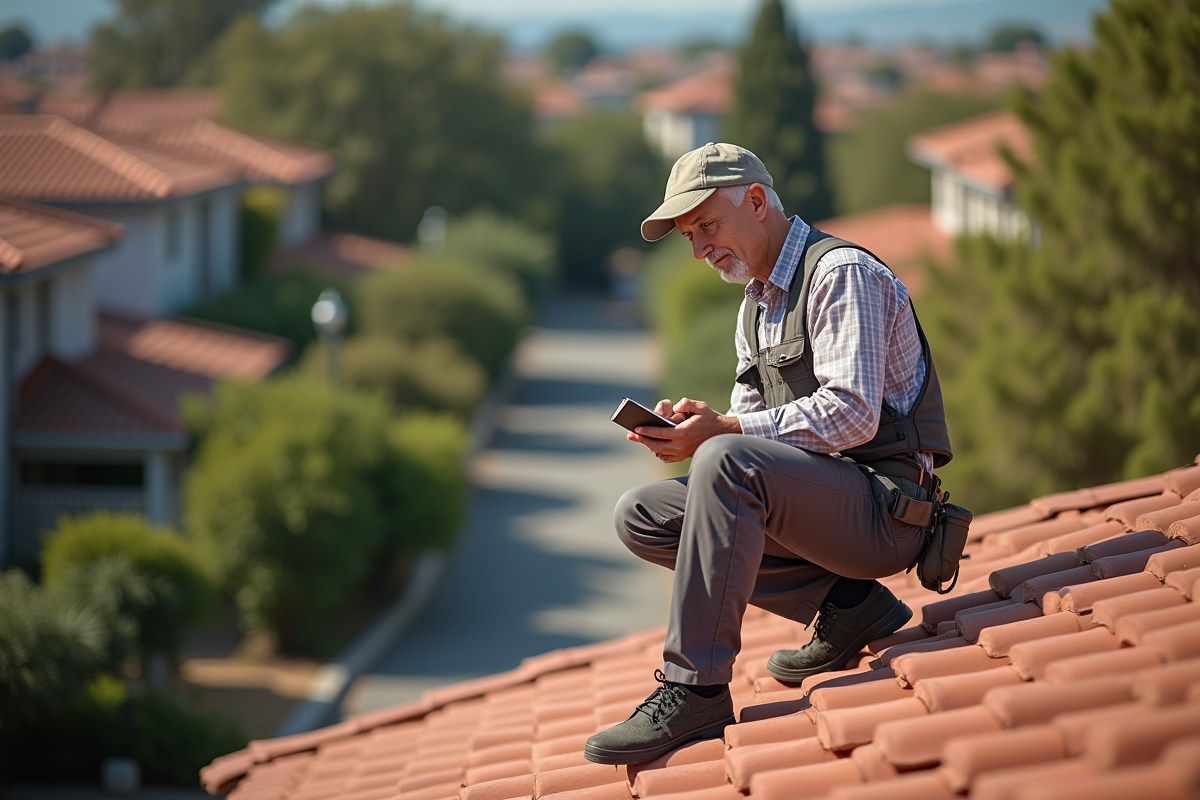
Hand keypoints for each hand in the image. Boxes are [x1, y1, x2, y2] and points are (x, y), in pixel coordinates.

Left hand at [627, 397, 741, 462]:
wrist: (722, 434)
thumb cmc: (709, 418)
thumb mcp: (700, 406)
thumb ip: (687, 403)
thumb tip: (676, 406)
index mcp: (683, 433)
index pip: (660, 433)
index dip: (646, 431)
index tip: (635, 429)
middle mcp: (681, 445)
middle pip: (656, 445)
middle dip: (643, 440)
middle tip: (631, 435)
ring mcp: (682, 453)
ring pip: (660, 452)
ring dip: (649, 446)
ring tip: (639, 439)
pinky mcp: (684, 456)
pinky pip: (666, 457)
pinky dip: (658, 452)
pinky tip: (652, 445)